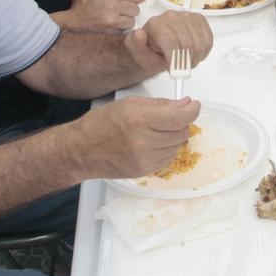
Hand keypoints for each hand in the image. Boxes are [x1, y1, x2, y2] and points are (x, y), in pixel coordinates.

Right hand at [65, 0, 148, 33]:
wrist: (79, 20)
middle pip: (135, 14)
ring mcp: (112, 27)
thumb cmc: (93, 5)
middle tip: (120, 11)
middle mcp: (112, 17)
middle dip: (130, 12)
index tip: (124, 5)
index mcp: (111, 4)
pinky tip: (115, 23)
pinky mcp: (112, 34)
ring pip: (131, 24)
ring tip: (118, 17)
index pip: (134, 5)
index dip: (131, 5)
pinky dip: (123, 27)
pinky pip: (125, 30)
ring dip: (128, 21)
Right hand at [67, 94, 201, 179]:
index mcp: (139, 120)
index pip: (179, 118)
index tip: (193, 105)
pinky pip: (169, 158)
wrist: (82, 150)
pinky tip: (153, 142)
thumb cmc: (102, 123)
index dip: (192, 110)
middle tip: (172, 116)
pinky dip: (167, 148)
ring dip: (174, 136)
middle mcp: (143, 142)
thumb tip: (184, 104)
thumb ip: (160, 104)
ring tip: (157, 130)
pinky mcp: (144, 172)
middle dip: (181, 122)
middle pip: (181, 132)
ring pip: (177, 146)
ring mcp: (144, 160)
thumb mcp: (130, 104)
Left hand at [128, 10, 213, 76]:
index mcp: (156, 24)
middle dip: (186, 62)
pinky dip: (204, 52)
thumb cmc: (148, 50)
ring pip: (200, 43)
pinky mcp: (199, 19)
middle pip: (188, 45)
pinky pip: (208, 39)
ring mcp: (187, 16)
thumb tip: (139, 34)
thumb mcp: (137, 52)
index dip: (175, 62)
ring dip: (195, 58)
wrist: (156, 44)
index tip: (173, 70)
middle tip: (180, 70)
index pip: (173, 43)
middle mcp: (172, 17)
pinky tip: (194, 55)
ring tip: (186, 63)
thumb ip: (135, 44)